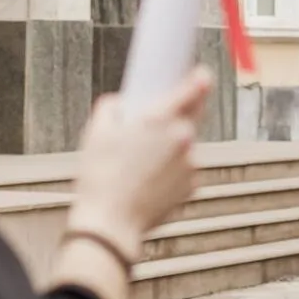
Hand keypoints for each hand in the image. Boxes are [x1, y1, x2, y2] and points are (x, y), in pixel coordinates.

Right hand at [64, 68, 211, 261]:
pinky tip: (147, 181)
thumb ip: (112, 106)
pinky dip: (170, 172)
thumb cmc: (100, 177)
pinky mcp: (191, 186)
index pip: (194, 88)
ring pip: (184, 146)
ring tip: (139, 165)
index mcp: (161, 118)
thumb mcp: (96, 131)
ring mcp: (190, 164)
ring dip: (169, 149)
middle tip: (150, 130)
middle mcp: (183, 138)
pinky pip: (183, 170)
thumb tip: (121, 103)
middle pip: (190, 117)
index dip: (199, 78)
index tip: (201, 75)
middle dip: (175, 118)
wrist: (110, 224)